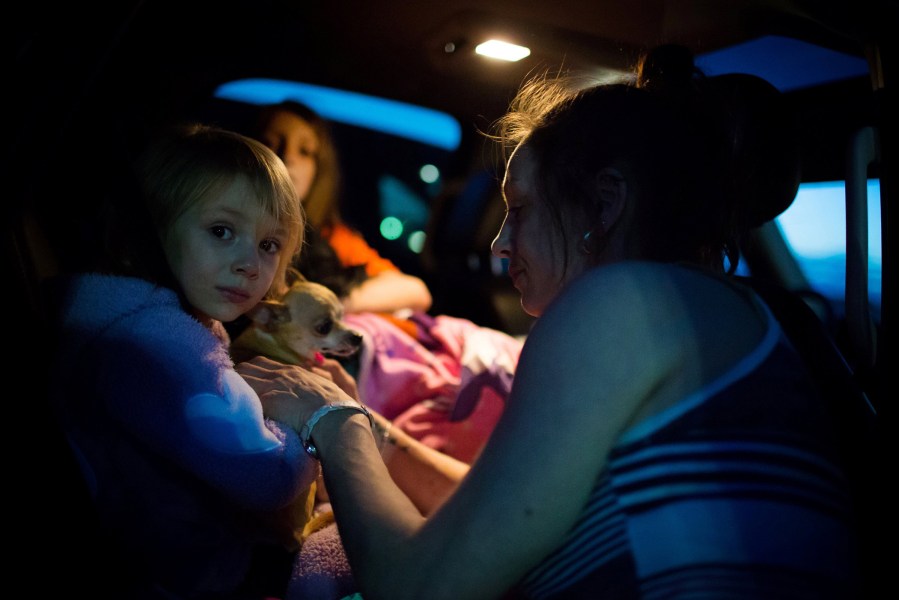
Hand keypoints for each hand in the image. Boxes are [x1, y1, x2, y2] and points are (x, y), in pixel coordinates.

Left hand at [236, 356, 353, 431]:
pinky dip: (235, 397)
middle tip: (232, 387)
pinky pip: (243, 393)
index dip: (252, 370)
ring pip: (242, 376)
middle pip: (249, 366)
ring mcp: (272, 385)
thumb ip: (311, 384)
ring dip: (234, 385)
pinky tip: (230, 404)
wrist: (334, 416)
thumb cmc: (334, 406)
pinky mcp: (266, 400)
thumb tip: (308, 390)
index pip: (263, 363)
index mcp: (294, 371)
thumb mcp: (323, 388)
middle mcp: (280, 374)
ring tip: (228, 396)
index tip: (246, 378)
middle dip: (239, 375)